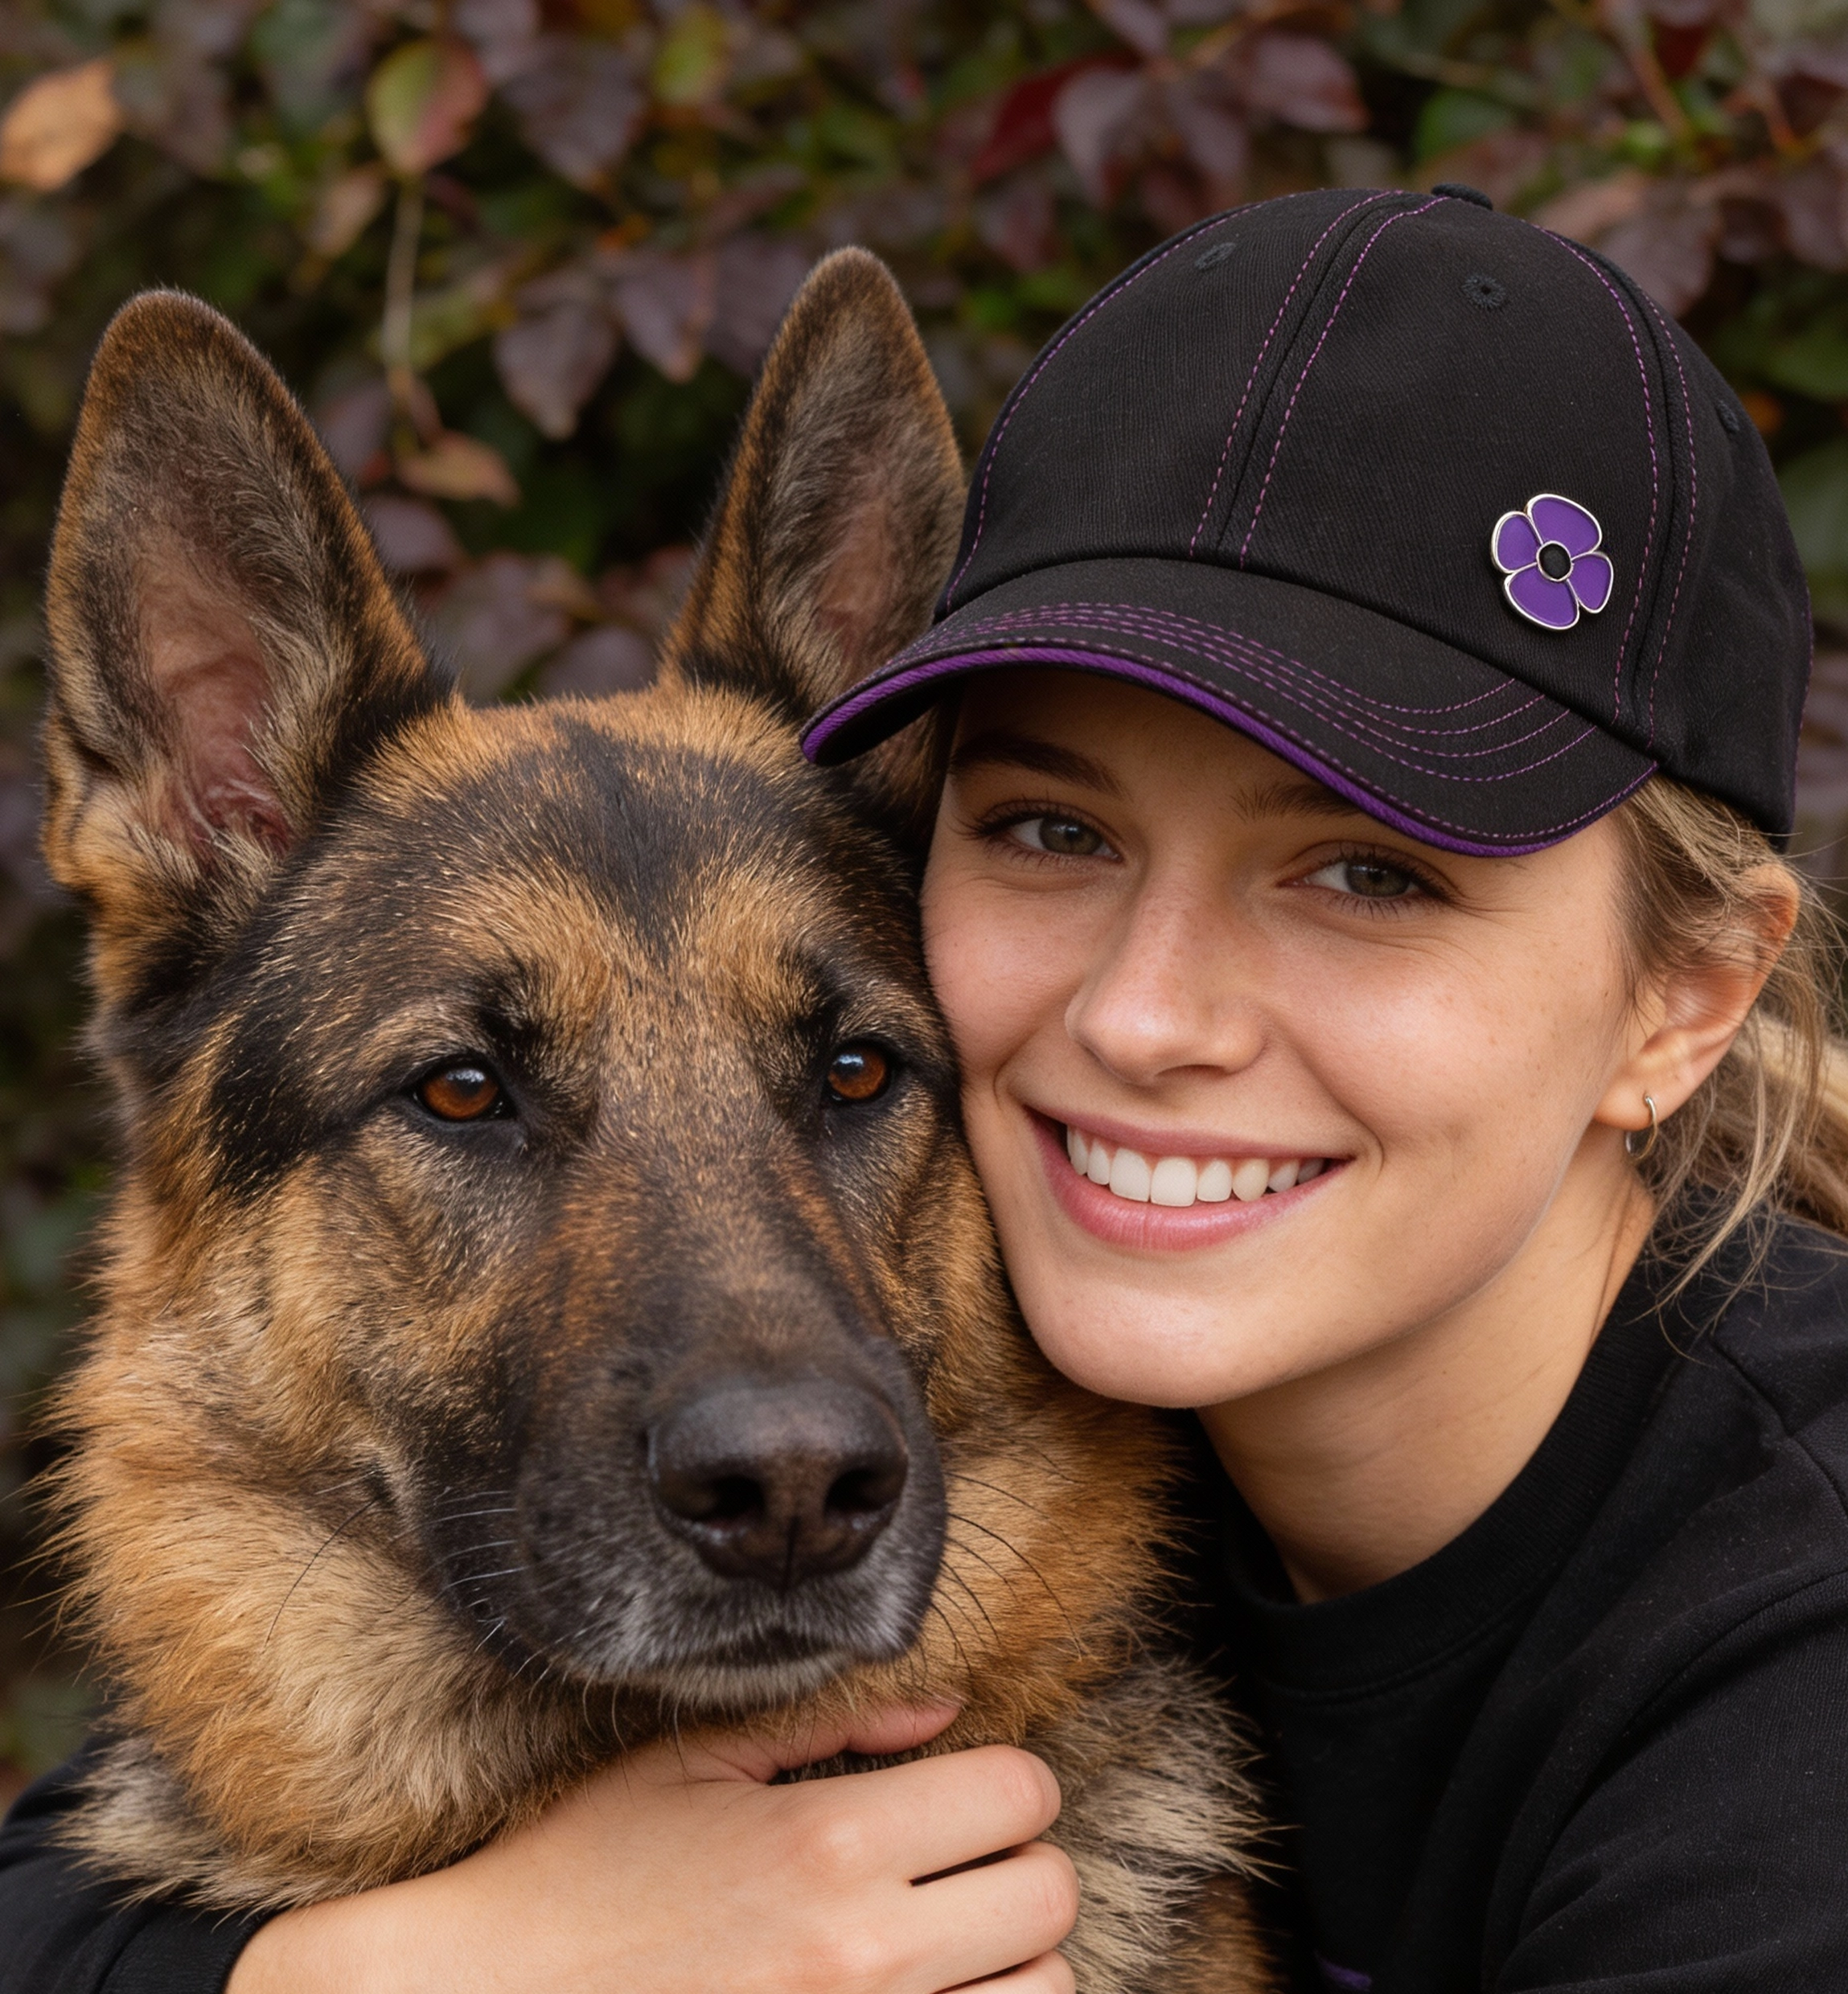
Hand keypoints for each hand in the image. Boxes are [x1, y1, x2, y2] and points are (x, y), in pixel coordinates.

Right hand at [227, 1704, 1077, 1993]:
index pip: (1020, 1793)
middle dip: (1018, 1868)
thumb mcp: (694, 1765)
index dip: (1008, 1784)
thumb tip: (947, 1710)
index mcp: (830, 1840)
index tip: (965, 1795)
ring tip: (947, 1945)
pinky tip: (925, 1991)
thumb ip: (836, 1728)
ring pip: (1044, 1993)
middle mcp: (865, 1952)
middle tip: (959, 1868)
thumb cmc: (584, 1876)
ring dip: (1011, 1963)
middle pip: (1051, 1896)